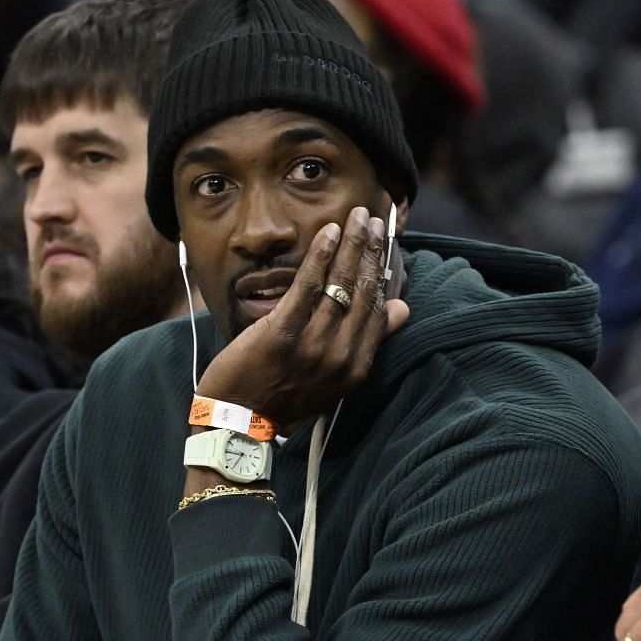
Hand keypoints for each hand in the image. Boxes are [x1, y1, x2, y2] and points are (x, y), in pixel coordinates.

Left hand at [194, 205, 409, 427]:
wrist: (238, 423)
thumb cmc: (282, 398)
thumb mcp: (334, 381)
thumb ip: (366, 345)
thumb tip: (401, 309)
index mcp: (355, 369)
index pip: (378, 310)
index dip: (382, 271)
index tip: (382, 243)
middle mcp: (340, 357)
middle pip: (364, 292)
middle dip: (370, 251)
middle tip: (372, 219)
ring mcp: (312, 345)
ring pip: (340, 285)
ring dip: (350, 245)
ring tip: (355, 217)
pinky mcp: (282, 333)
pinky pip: (308, 286)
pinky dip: (320, 256)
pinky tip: (329, 232)